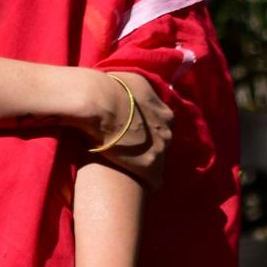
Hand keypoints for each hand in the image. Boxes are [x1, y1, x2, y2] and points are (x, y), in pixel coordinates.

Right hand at [77, 72, 172, 189]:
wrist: (99, 102)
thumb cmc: (109, 87)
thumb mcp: (130, 81)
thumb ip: (136, 90)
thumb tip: (129, 90)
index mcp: (164, 111)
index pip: (161, 126)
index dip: (146, 131)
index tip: (132, 135)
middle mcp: (167, 129)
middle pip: (162, 144)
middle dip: (148, 148)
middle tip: (127, 151)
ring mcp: (161, 149)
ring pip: (159, 162)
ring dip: (145, 165)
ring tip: (129, 170)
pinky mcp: (150, 167)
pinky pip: (156, 182)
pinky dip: (147, 183)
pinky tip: (138, 186)